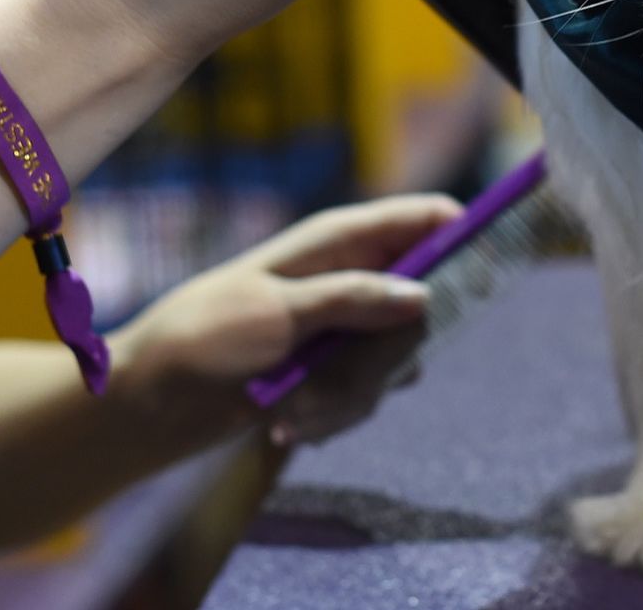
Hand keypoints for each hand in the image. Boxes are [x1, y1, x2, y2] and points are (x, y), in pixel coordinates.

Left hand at [109, 193, 460, 444]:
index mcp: (336, 241)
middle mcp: (350, 280)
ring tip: (291, 406)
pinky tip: (288, 422)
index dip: (461, 234)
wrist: (153, 403)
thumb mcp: (277, 313)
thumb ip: (352, 300)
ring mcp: (345, 329)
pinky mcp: (334, 374)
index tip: (488, 269)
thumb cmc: (203, 338)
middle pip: (422, 309)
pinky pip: (369, 397)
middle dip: (384, 356)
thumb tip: (425, 296)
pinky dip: (332, 415)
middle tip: (339, 376)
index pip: (421, 219)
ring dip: (349, 394)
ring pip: (397, 363)